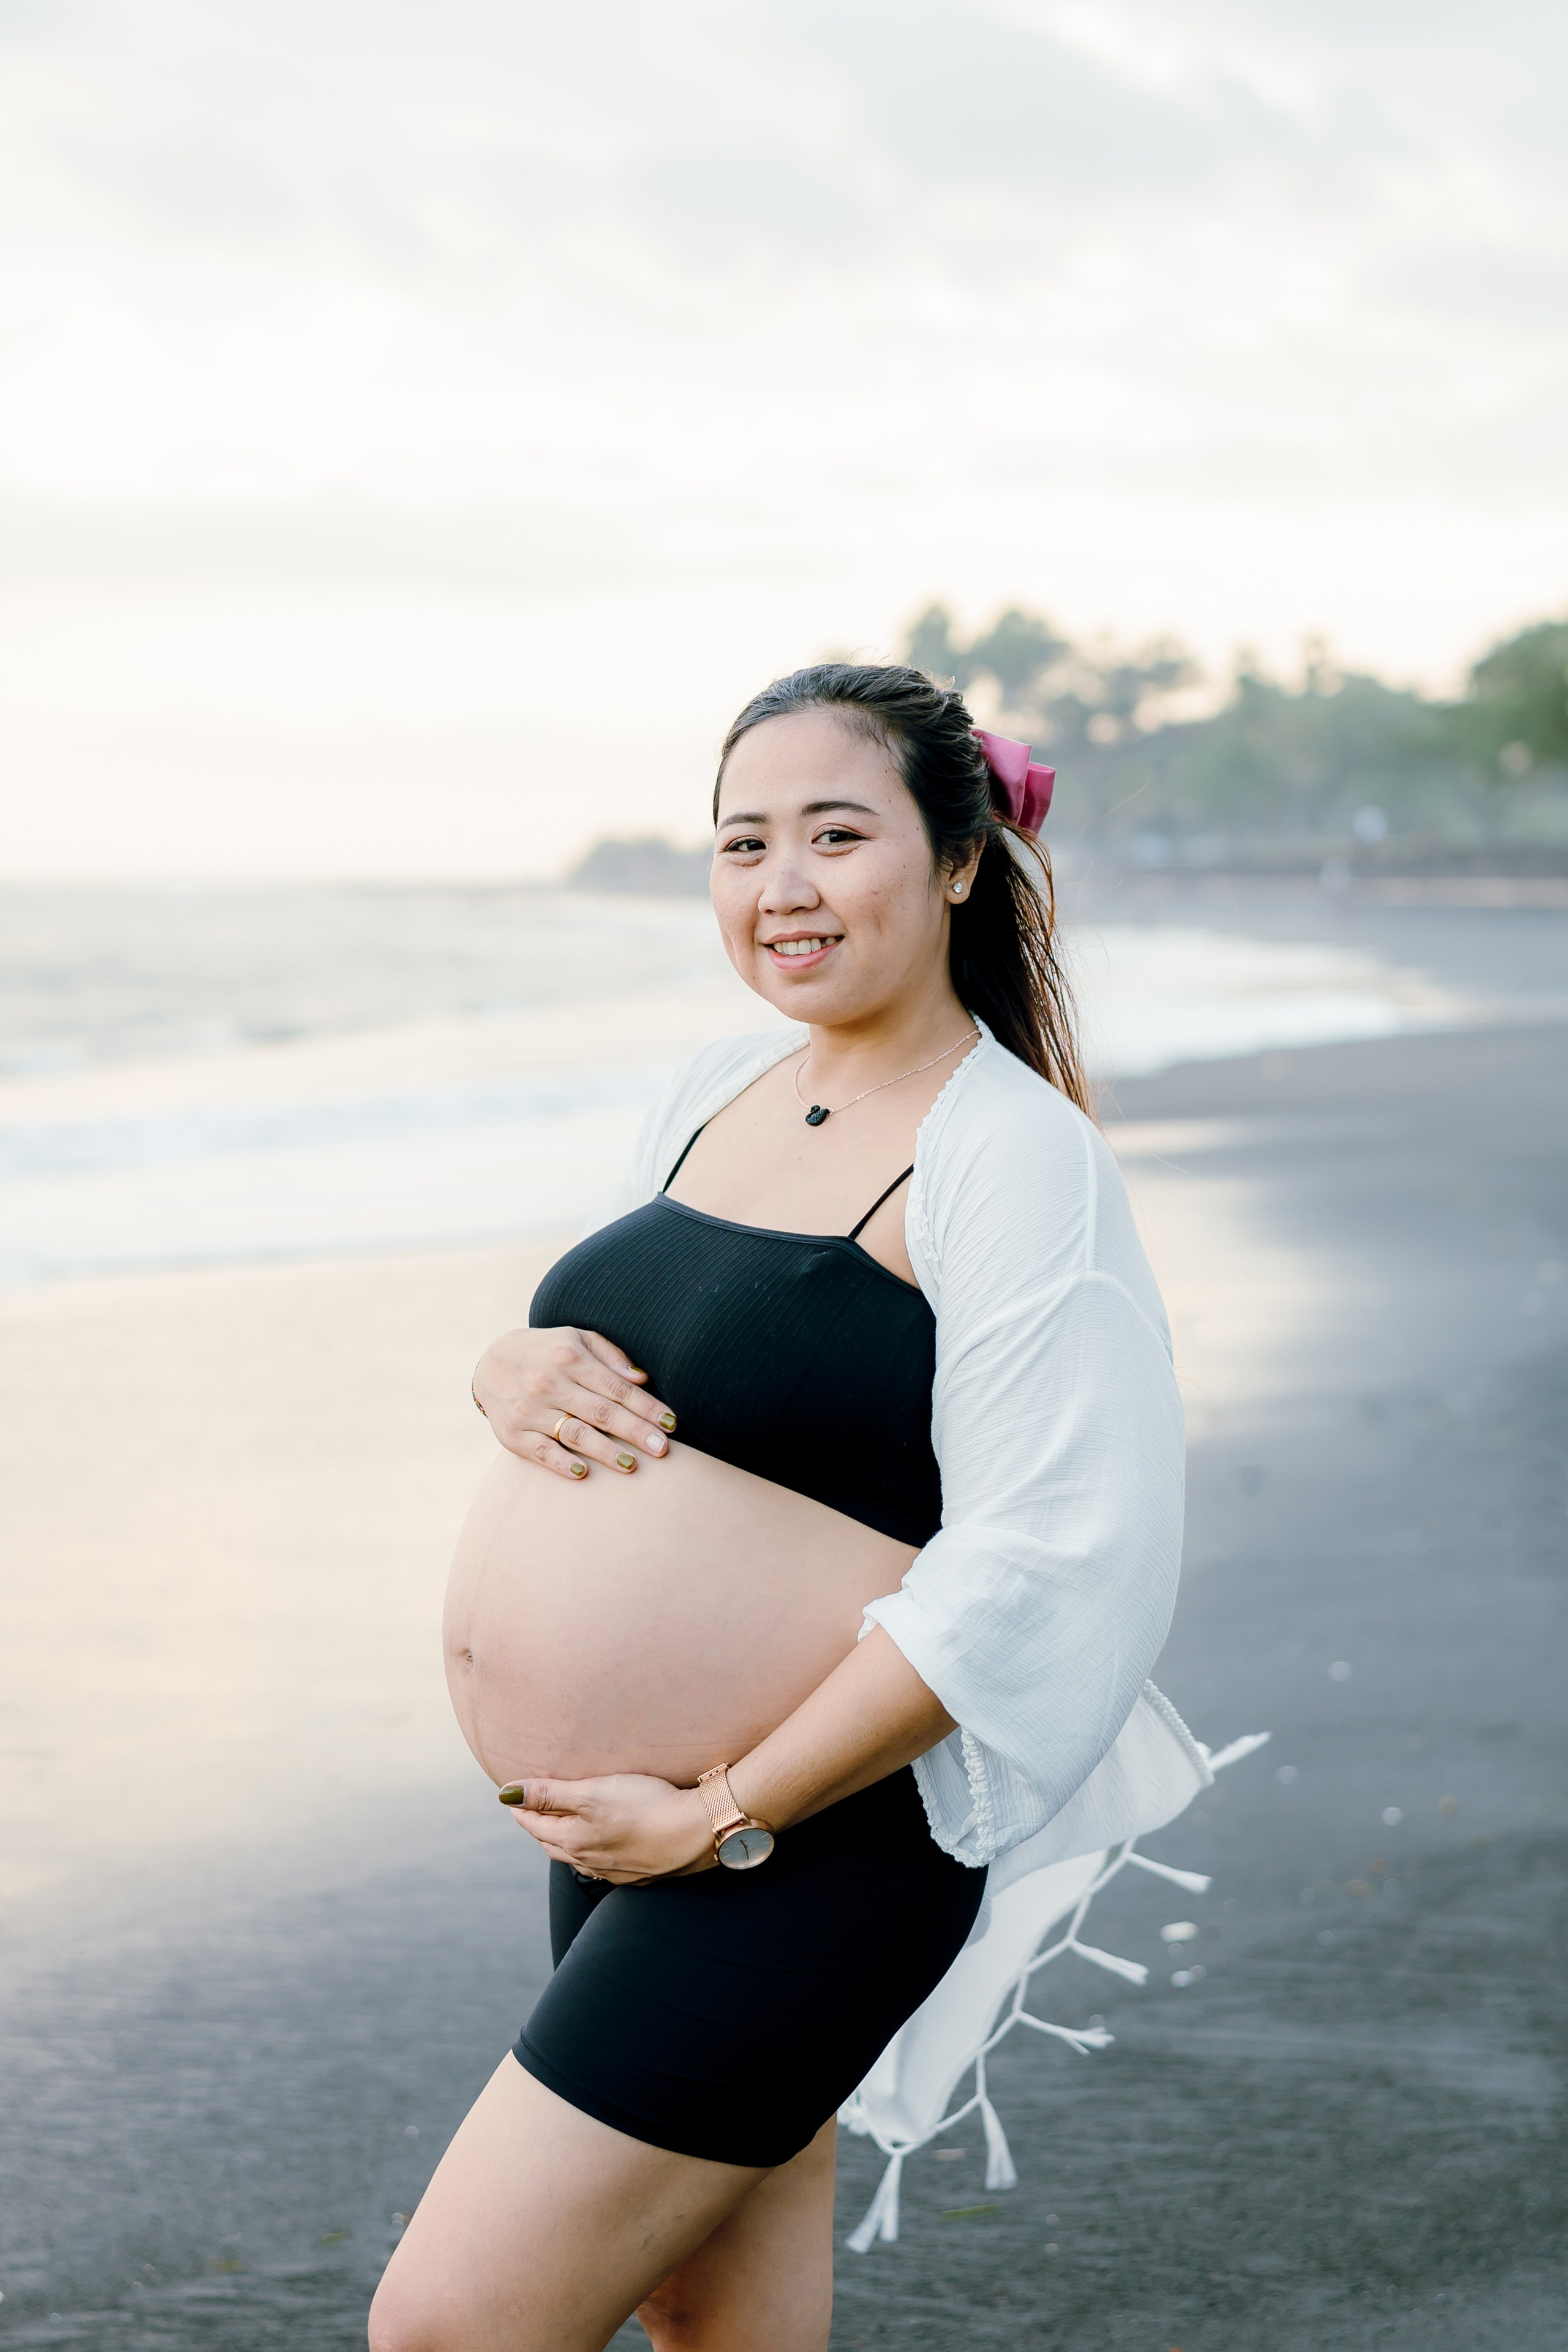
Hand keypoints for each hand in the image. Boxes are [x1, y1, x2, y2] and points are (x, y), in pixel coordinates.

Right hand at [471, 1324, 675, 1480]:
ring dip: (606, 1452)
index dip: (647, 1407)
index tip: (672, 1424)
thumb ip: (610, 1357)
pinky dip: (561, 1463)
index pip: (617, 1388)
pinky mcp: (512, 1434)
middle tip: (663, 1449)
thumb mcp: (577, 1339)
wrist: (490, 1362)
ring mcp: (529, 1410)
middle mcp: (549, 1384)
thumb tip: (642, 1380)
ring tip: (633, 1466)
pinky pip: (541, 1452)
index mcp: (570, 1358)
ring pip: (575, 1434)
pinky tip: (584, 1473)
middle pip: (602, 1413)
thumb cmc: (548, 1351)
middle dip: (636, 1432)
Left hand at [499, 1772, 714, 1882]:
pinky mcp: (640, 1872)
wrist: (697, 1831)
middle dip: (538, 1826)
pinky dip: (593, 1852)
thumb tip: (506, 1795)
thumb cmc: (645, 1806)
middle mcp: (591, 1861)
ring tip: (561, 1826)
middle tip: (531, 1809)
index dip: (522, 1808)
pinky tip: (602, 1845)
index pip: (536, 1825)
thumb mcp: (593, 1792)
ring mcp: (616, 1870)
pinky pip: (605, 1865)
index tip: (512, 1796)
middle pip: (553, 1844)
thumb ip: (550, 1793)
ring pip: (578, 1857)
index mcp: (574, 1841)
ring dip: (564, 1842)